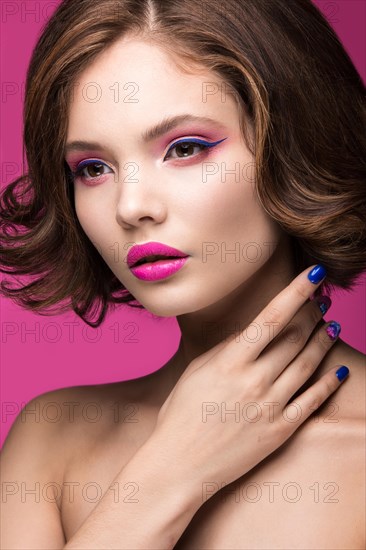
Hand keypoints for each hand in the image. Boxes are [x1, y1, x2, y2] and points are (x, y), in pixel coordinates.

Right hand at [150, 265, 347, 495]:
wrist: (180, 464)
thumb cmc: (181, 414)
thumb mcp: (197, 370)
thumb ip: (227, 348)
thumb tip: (253, 332)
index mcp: (231, 361)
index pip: (271, 317)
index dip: (296, 292)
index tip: (314, 274)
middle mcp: (255, 380)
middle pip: (295, 337)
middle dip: (313, 313)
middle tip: (322, 300)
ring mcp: (270, 406)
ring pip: (307, 364)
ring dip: (324, 341)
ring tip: (333, 325)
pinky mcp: (280, 430)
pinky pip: (312, 401)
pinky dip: (329, 383)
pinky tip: (339, 370)